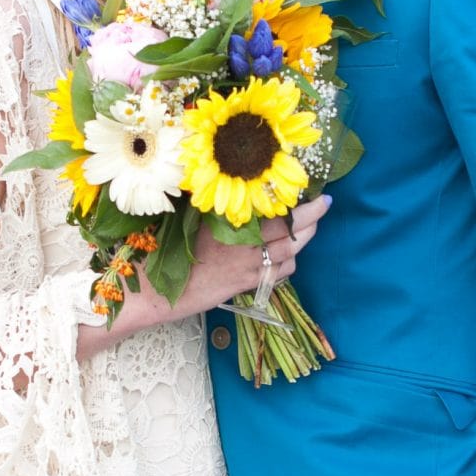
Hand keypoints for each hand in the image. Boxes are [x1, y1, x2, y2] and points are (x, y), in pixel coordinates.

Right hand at [82, 197, 330, 346]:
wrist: (151, 288)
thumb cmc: (161, 249)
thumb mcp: (187, 220)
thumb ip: (213, 209)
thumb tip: (231, 196)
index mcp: (227, 217)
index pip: (270, 204)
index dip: (292, 197)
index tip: (306, 186)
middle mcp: (242, 238)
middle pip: (290, 226)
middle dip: (312, 215)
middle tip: (325, 203)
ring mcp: (247, 262)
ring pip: (290, 250)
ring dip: (305, 238)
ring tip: (312, 227)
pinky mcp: (245, 283)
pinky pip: (279, 272)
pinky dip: (288, 263)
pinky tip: (286, 258)